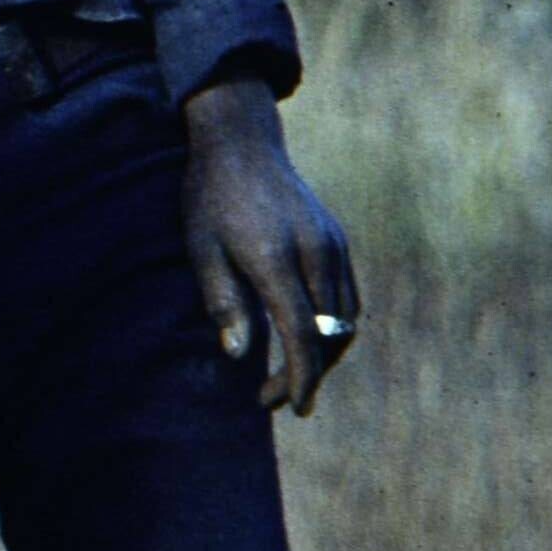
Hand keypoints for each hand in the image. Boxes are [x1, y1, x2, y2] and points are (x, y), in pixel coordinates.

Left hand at [183, 74, 360, 415]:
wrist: (243, 143)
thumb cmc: (211, 199)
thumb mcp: (202, 251)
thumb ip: (223, 303)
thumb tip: (239, 355)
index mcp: (277, 259)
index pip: (303, 334)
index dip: (301, 377)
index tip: (293, 407)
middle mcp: (315, 253)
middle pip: (330, 334)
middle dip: (307, 374)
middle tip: (270, 397)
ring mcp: (333, 245)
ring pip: (345, 319)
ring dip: (323, 354)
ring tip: (287, 375)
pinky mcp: (338, 241)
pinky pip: (348, 297)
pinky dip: (333, 327)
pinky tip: (305, 338)